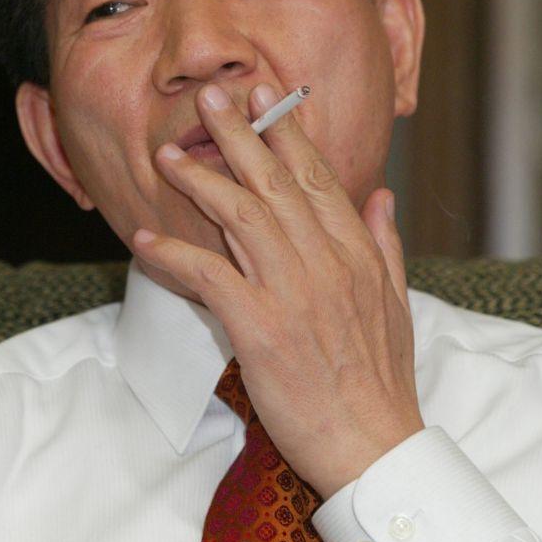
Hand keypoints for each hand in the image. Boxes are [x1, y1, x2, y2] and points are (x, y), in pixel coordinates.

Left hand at [132, 81, 423, 498]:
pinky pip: (210, 278)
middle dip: (239, 133)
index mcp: (356, 252)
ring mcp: (294, 292)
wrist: (375, 447)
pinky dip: (175, 257)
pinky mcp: (262, 329)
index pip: (317, 176)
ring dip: (200, 181)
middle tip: (208, 97)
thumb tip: (381, 194)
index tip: (265, 94)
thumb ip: (384, 243)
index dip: (287, 131)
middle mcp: (326, 261)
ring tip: (167, 155)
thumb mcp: (396, 303)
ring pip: (242, 217)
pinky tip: (145, 242)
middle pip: (275, 182)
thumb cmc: (382, 382)